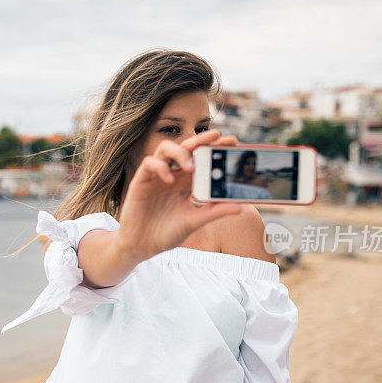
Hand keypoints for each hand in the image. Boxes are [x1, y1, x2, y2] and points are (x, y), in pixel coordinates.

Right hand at [117, 129, 242, 261]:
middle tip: (218, 136)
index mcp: (187, 182)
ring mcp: (157, 176)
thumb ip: (214, 212)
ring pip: (166, 148)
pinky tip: (169, 180)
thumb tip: (240, 206)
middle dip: (202, 140)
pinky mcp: (141, 181)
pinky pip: (150, 163)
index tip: (233, 142)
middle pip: (187, 147)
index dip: (215, 148)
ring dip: (180, 152)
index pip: (202, 158)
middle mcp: (173, 175)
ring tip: (191, 167)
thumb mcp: (194, 222)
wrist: (142, 246)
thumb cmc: (167, 234)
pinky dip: (160, 167)